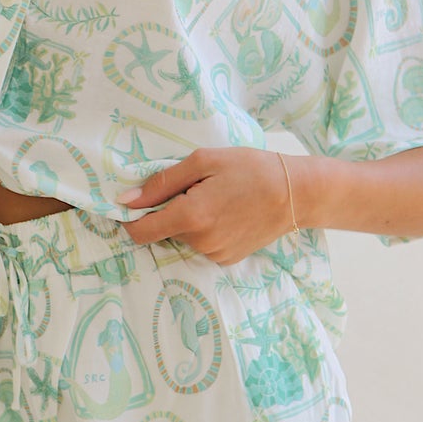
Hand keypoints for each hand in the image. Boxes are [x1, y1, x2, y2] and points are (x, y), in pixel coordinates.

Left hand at [116, 146, 299, 265]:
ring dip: (188, 219)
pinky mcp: (227, 259)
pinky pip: (202, 244)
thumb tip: (126, 200)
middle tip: (194, 187)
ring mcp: (215, 254)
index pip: (140, 232)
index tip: (136, 201)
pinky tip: (226, 212)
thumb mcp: (204, 161)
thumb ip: (161, 182)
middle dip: (168, 210)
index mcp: (191, 217)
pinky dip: (205, 229)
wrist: (296, 193)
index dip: (131, 217)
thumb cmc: (250, 168)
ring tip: (215, 197)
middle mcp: (200, 243)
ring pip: (183, 237)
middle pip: (163, 231)